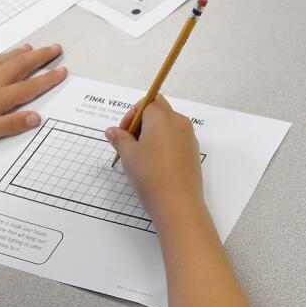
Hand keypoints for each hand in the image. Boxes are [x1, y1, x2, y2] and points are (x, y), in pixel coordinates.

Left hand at [0, 44, 67, 152]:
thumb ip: (12, 124)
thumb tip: (36, 117)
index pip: (30, 86)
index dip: (48, 78)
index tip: (62, 70)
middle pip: (20, 65)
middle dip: (39, 57)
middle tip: (54, 49)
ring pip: (3, 60)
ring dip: (20, 53)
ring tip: (32, 47)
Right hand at [105, 95, 204, 220]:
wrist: (177, 203)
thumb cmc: (150, 175)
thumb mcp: (129, 155)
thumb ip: (120, 139)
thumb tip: (112, 131)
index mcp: (162, 117)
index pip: (147, 102)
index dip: (132, 115)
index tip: (123, 133)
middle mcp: (179, 123)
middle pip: (159, 111)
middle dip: (142, 122)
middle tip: (129, 143)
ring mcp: (189, 138)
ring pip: (168, 126)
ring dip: (153, 134)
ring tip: (140, 156)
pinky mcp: (193, 153)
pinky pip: (176, 140)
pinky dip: (164, 145)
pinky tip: (155, 165)